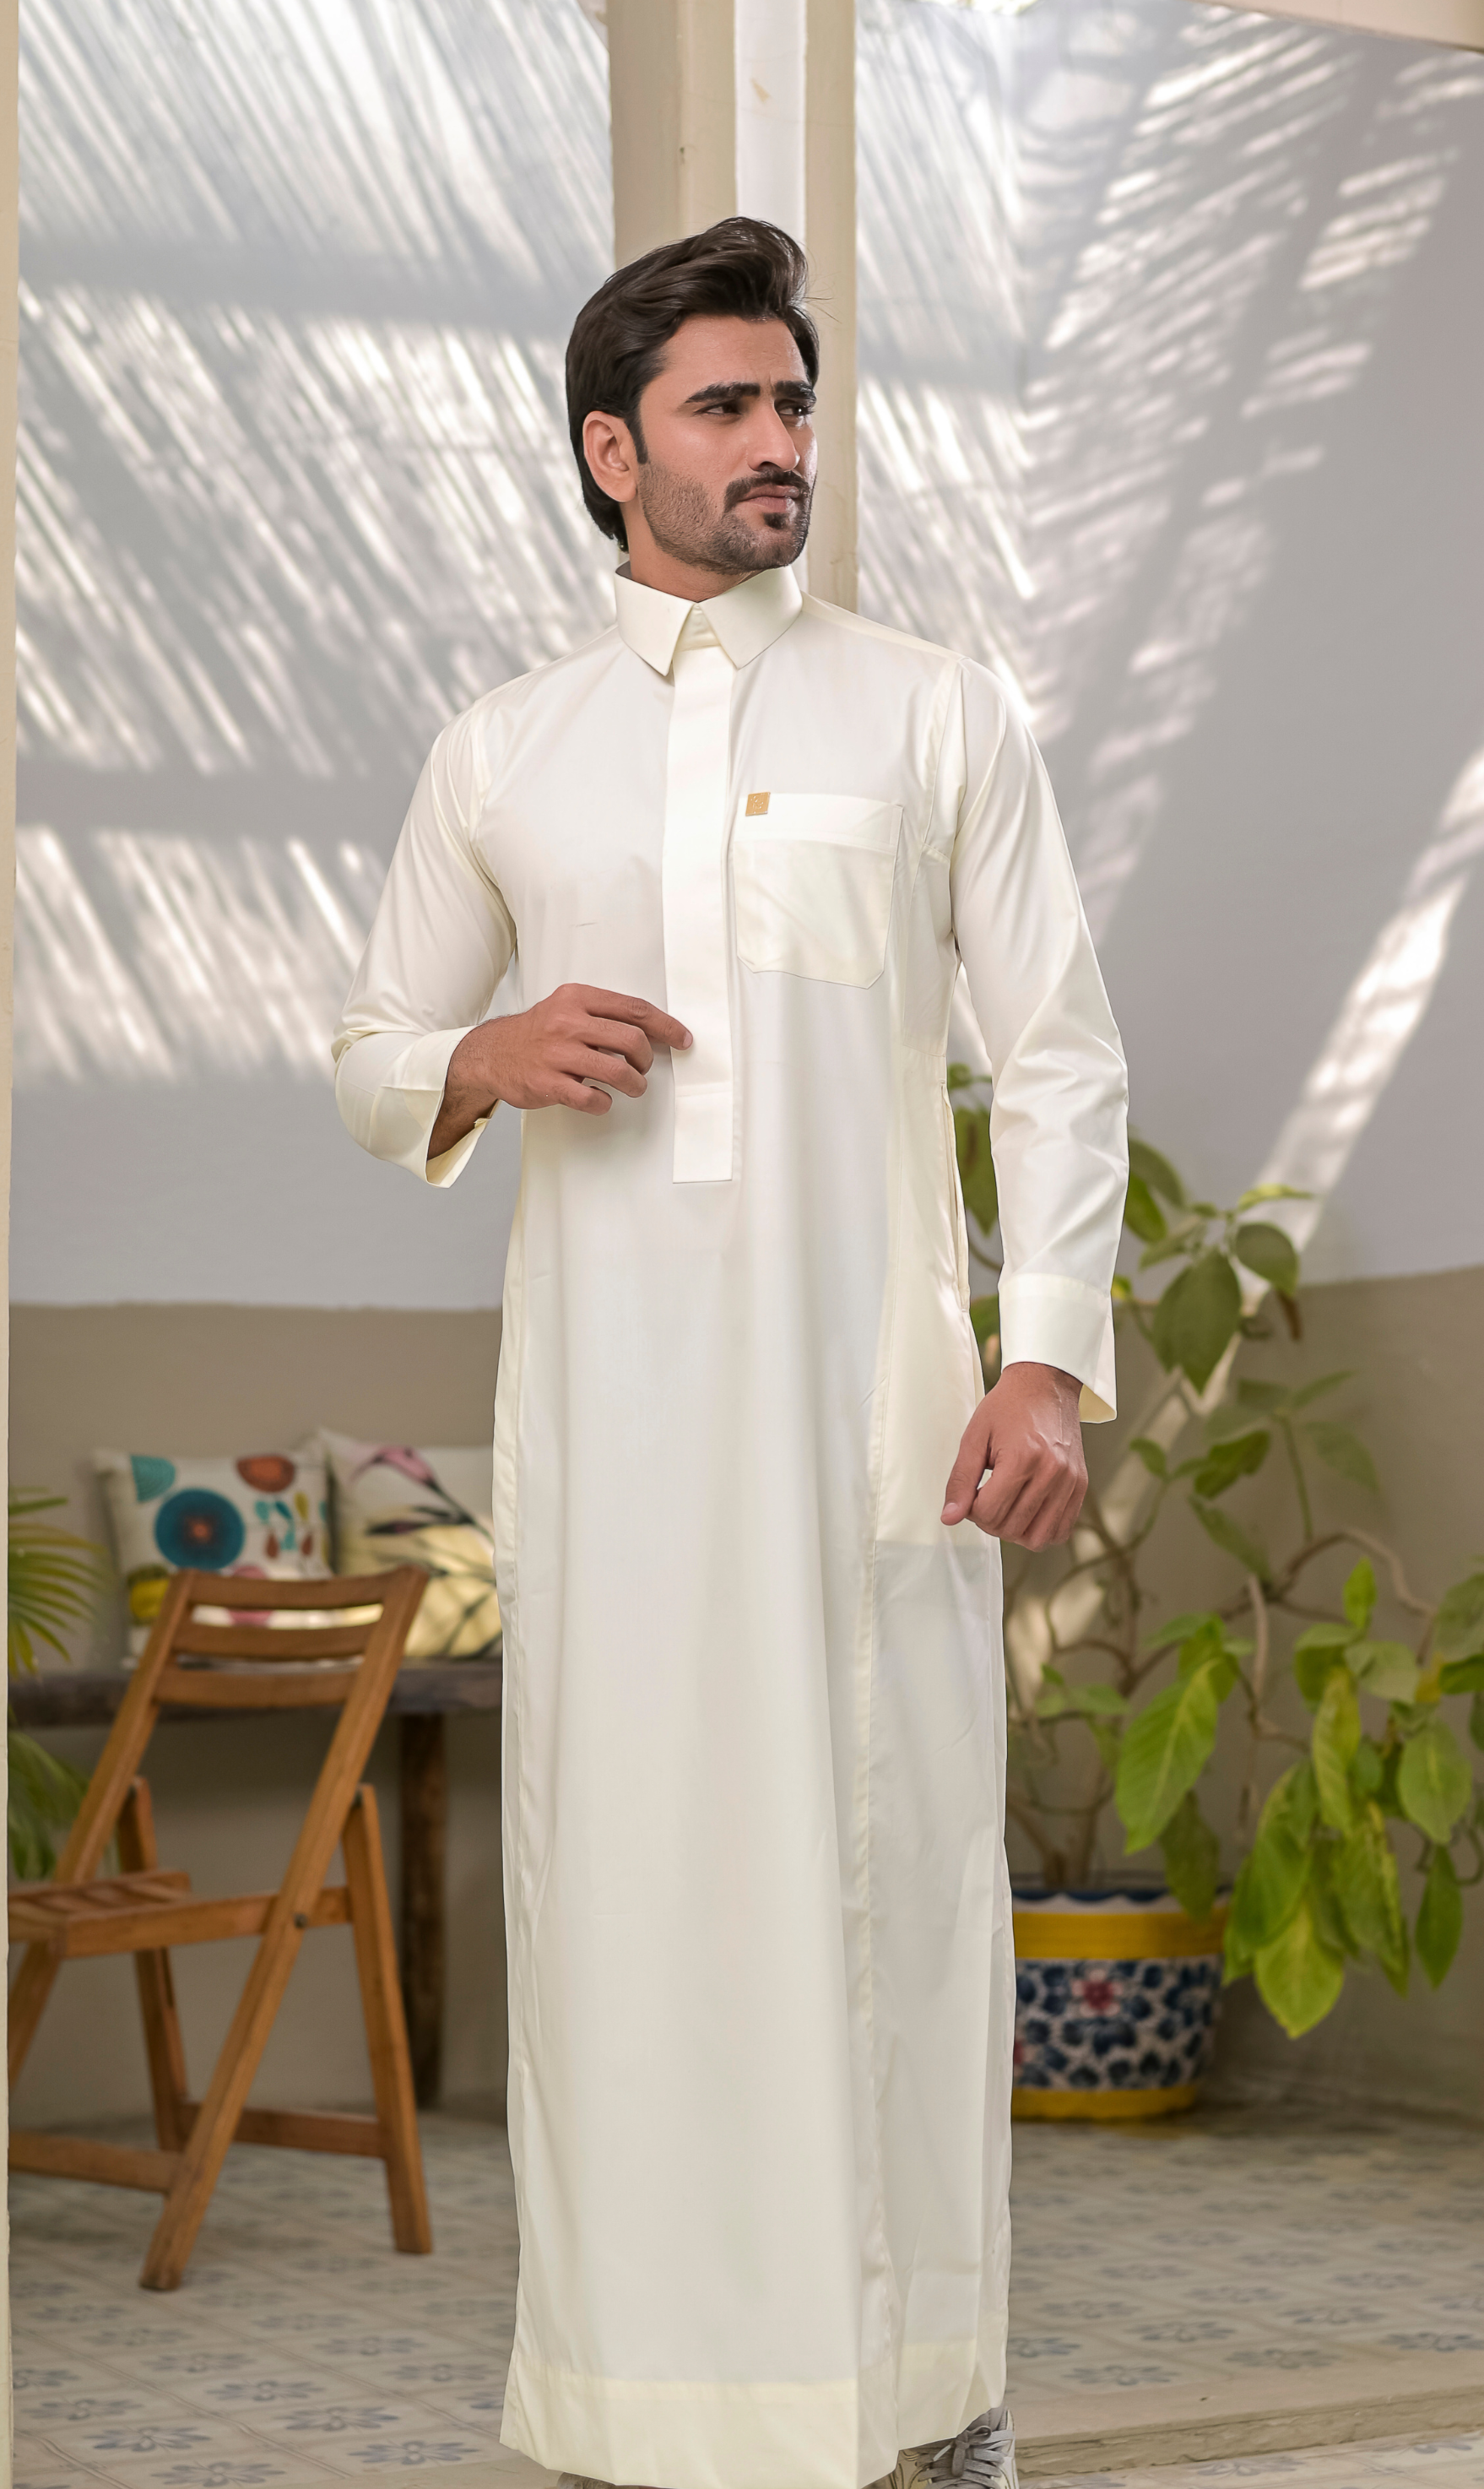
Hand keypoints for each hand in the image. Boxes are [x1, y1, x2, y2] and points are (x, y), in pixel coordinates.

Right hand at [428, 985, 691, 1159]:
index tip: (682, 1038)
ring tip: (632, 1087)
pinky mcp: (548, 1083)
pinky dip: (604, 1103)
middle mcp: (568, 1022)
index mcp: (577, 998)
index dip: (665, 1026)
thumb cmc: (537, 1033)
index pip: (634, 1009)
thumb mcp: (566, 1007)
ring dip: (634, 1084)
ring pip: (617, 1072)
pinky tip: (601, 1100)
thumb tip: (649, 1029)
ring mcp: (557, 1054)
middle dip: (647, 1060)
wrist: (491, 1054)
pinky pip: (591, 1098)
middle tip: (643, 1068)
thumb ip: (602, 1014)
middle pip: (632, 1040)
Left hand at [941, 1362, 1086, 1549]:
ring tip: (1006, 1505)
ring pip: (1037, 1538)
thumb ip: (960, 1480)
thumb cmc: (1008, 1407)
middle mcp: (1052, 1473)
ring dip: (1014, 1530)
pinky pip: (1062, 1530)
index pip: (989, 1513)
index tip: (972, 1492)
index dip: (971, 1509)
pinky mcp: (1081, 1486)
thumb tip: (949, 1518)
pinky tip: (1027, 1511)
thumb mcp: (974, 1437)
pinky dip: (1040, 1530)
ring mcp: (1070, 1482)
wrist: (1045, 1385)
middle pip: (1011, 1528)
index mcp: (1023, 1458)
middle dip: (990, 1520)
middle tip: (986, 1496)